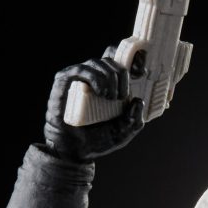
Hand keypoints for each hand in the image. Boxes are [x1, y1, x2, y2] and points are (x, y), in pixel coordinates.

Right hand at [43, 47, 144, 161]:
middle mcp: (97, 77)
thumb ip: (135, 118)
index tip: (142, 72)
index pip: (122, 59)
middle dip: (124, 71)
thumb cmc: (99, 139)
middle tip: (124, 93)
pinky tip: (103, 94)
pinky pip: (82, 70)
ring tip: (113, 98)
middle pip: (112, 57)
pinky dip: (96, 79)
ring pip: (99, 62)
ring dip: (111, 78)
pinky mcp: (65, 80)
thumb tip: (138, 100)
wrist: (76, 150)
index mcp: (112, 84)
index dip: (134, 58)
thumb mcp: (125, 131)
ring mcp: (81, 77)